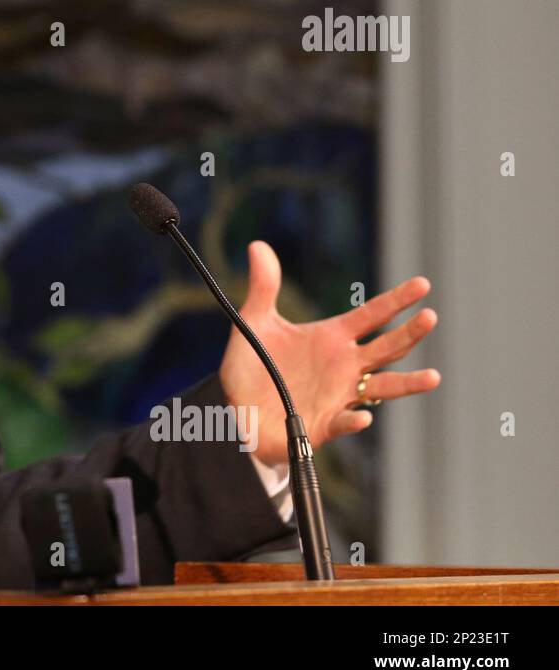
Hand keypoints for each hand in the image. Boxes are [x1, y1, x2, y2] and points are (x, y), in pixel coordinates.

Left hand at [219, 240, 440, 467]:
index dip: (397, 300)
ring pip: (383, 388)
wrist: (236, 409)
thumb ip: (263, 286)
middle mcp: (344, 365)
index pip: (372, 315)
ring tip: (433, 377)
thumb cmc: (253, 365)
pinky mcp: (323, 424)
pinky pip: (344, 421)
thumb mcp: (254, 322)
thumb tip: (257, 245)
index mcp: (333, 338)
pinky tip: (362, 416)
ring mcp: (338, 395)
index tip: (423, 284)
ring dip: (407, 383)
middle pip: (387, 347)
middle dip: (410, 333)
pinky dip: (353, 419)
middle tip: (430, 316)